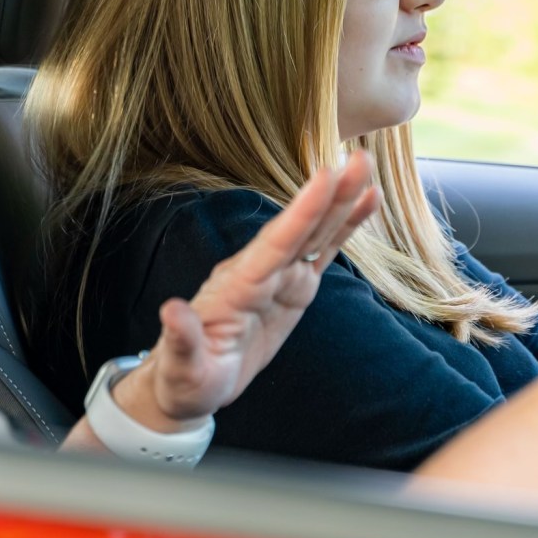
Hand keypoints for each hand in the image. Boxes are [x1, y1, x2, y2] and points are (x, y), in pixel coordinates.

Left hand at [110, 152, 379, 433]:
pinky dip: (344, 228)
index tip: (324, 175)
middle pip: (300, 228)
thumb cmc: (184, 376)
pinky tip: (364, 203)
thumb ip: (180, 339)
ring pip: (315, 234)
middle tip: (359, 158)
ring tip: (365, 167)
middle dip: (329, 195)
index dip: (302, 211)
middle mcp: (259, 273)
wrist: (190, 379)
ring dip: (340, 201)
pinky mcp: (293, 289)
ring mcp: (277, 278)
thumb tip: (171, 312)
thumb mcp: (181, 367)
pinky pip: (322, 253)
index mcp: (237, 287)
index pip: (274, 244)